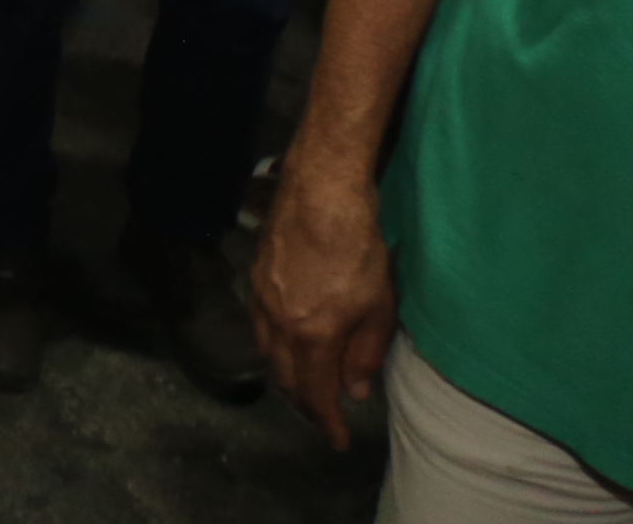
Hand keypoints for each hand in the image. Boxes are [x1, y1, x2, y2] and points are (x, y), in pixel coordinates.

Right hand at [251, 158, 397, 451]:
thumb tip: (353, 390)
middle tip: (323, 415)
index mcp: (309, 336)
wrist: (320, 192)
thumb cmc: (358, 249)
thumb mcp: (377, 307)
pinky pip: (260, 325)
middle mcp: (276, 323)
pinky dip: (275, 345)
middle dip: (303, 402)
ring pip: (267, 352)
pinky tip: (289, 338)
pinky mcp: (255, 276)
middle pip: (283, 377)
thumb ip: (365, 354)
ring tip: (306, 381)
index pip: (313, 393)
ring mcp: (259, 298)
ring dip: (286, 374)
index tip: (338, 439)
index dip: (326, 421)